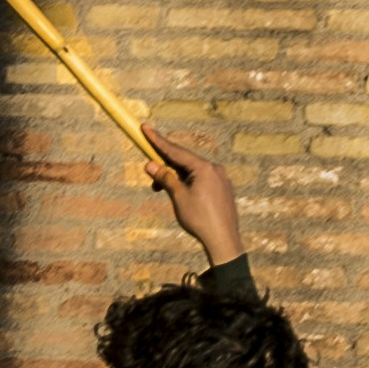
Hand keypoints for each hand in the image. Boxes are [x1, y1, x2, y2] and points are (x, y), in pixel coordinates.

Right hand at [145, 126, 245, 265]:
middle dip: (165, 164)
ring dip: (175, 177)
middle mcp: (215, 168)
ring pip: (193, 171)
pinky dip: (187, 182)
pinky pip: (202, 179)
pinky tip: (179, 193)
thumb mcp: (178, 197)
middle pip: (184, 160)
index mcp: (204, 167)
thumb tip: (150, 165)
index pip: (175, 150)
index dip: (157, 140)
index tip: (145, 128)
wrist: (223, 240)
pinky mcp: (223, 188)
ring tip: (161, 189)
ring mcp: (221, 178)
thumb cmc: (200, 219)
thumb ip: (165, 178)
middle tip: (149, 169)